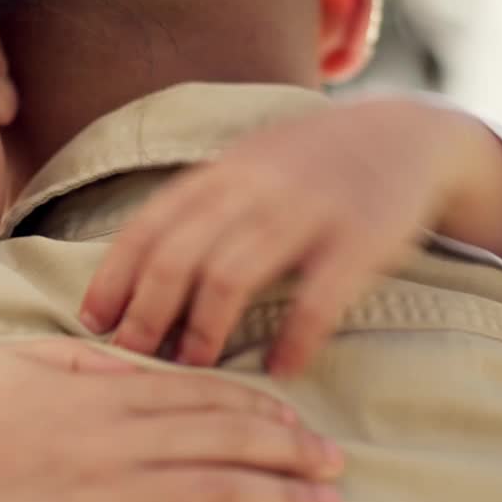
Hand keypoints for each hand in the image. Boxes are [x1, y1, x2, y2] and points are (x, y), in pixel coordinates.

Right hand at [0, 338, 342, 501]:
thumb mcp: (11, 361)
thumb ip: (81, 361)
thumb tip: (136, 360)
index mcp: (96, 397)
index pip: (198, 397)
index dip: (256, 409)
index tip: (294, 421)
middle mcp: (113, 446)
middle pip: (222, 443)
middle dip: (288, 451)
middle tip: (335, 464)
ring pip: (213, 498)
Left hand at [80, 98, 480, 375]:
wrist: (409, 133)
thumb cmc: (309, 164)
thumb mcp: (246, 166)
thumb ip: (197, 207)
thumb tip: (130, 269)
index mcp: (219, 173)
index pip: (148, 226)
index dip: (115, 277)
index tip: (92, 322)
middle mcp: (254, 187)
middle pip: (180, 254)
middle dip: (147, 310)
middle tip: (131, 355)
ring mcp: (307, 209)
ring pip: (233, 274)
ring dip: (204, 327)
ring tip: (191, 365)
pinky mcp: (361, 238)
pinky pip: (317, 297)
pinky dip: (294, 338)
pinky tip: (279, 368)